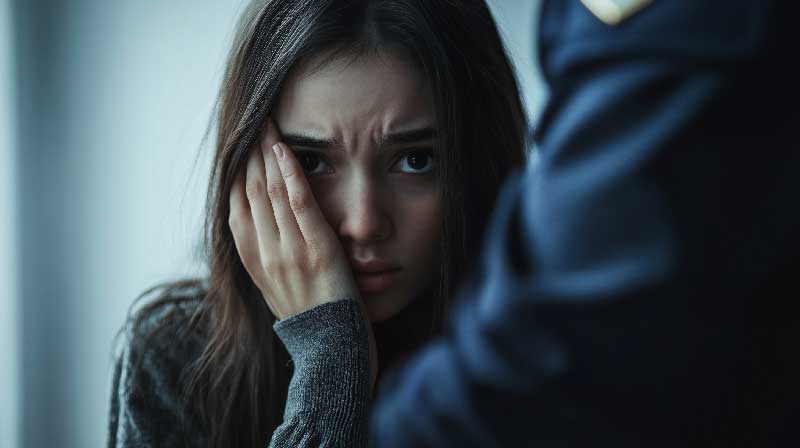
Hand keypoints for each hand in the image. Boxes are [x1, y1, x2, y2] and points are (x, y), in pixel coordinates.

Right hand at [228, 118, 359, 318]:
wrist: (331, 356)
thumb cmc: (312, 323)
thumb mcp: (278, 290)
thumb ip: (269, 257)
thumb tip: (264, 229)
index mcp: (253, 262)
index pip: (237, 204)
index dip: (237, 170)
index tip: (240, 143)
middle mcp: (265, 254)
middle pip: (250, 191)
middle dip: (250, 153)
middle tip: (253, 120)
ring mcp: (289, 252)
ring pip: (270, 192)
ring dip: (267, 153)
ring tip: (267, 123)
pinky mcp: (317, 251)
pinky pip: (299, 204)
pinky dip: (291, 173)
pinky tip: (286, 149)